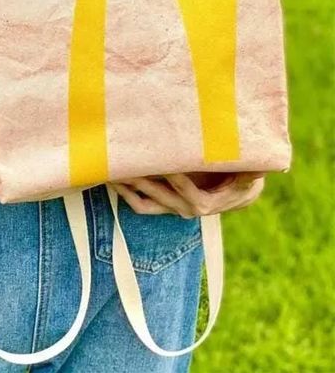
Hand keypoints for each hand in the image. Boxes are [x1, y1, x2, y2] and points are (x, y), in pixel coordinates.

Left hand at [113, 172, 264, 217]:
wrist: (237, 192)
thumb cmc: (241, 176)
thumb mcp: (250, 173)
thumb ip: (250, 170)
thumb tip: (261, 166)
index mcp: (207, 203)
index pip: (188, 191)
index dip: (175, 179)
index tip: (163, 163)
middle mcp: (187, 209)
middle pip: (160, 196)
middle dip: (142, 180)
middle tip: (126, 163)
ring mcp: (173, 208)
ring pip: (145, 203)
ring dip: (127, 189)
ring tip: (111, 173)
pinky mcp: (164, 206)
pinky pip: (141, 205)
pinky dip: (126, 194)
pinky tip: (113, 180)